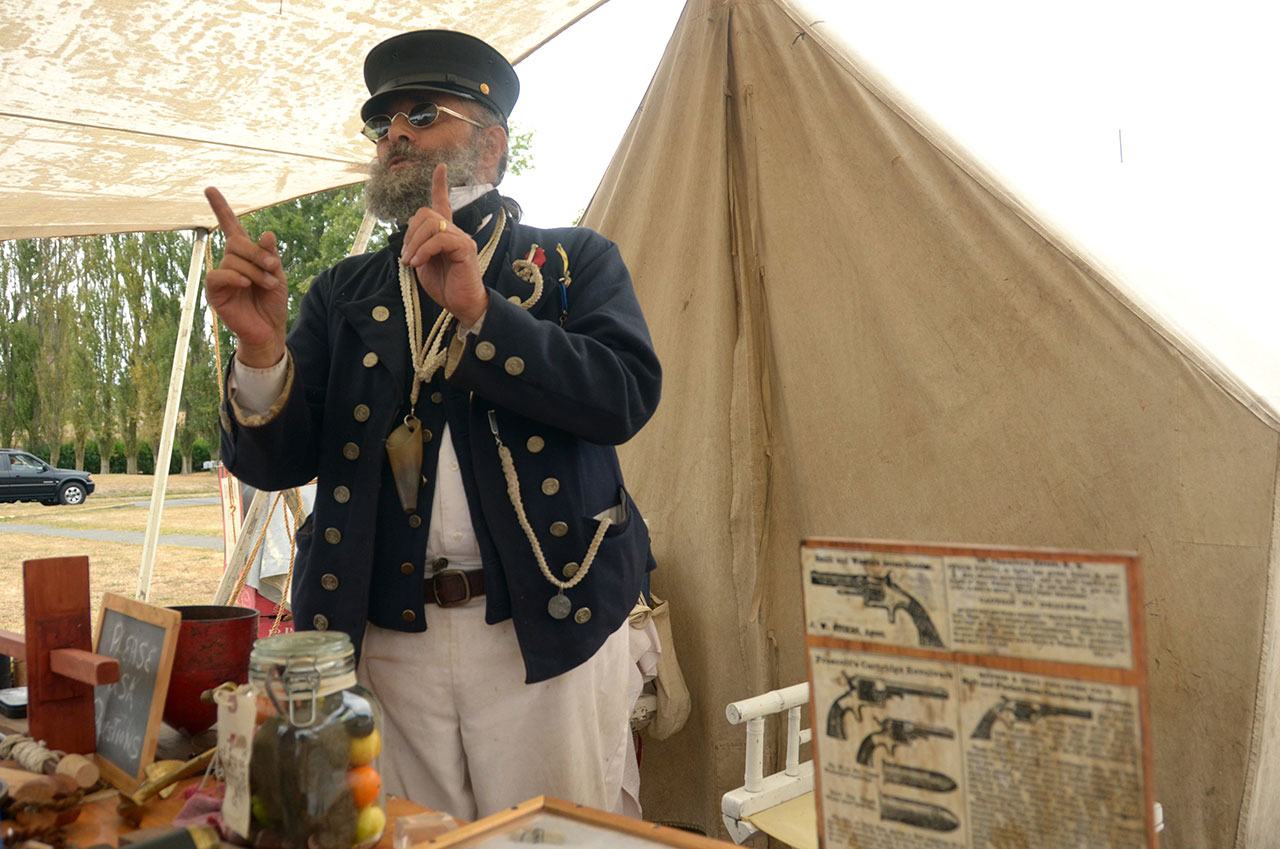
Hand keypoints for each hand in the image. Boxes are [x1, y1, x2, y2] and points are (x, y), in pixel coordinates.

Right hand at [203, 187, 287, 367]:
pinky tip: (246, 284)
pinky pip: (218, 275)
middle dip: (258, 253)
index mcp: (244, 255)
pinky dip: (235, 277)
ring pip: (232, 259)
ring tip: (268, 285)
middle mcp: (229, 262)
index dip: (221, 208)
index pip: (230, 226)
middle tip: (273, 268)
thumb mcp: (277, 274)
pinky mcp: (214, 292)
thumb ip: (270, 254)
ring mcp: (220, 277)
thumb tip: (266, 233)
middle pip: (236, 242)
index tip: (209, 188)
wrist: (270, 330)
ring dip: (255, 271)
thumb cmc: (272, 302)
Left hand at [399, 164, 489, 325]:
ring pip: (432, 224)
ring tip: (411, 263)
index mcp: (445, 234)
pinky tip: (419, 264)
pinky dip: (423, 250)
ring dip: (414, 243)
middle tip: (406, 257)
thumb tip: (409, 239)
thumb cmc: (445, 286)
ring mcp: (461, 239)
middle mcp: (456, 232)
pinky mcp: (464, 248)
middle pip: (426, 214)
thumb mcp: (424, 264)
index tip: (440, 167)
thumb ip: (418, 247)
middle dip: (410, 234)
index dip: (440, 185)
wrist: (463, 305)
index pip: (443, 203)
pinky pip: (440, 239)